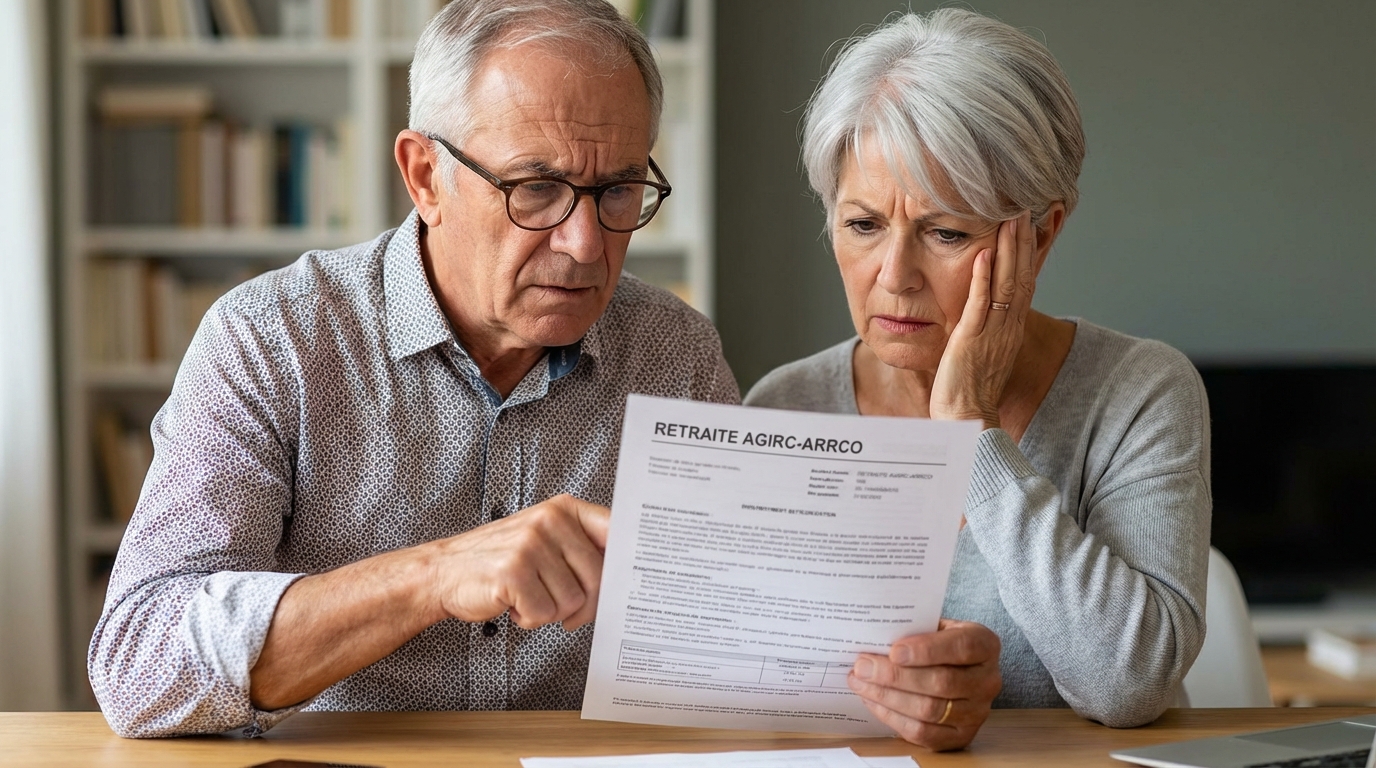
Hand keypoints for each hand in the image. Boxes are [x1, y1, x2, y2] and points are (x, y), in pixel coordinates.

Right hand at [426, 494, 609, 630]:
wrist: (443, 572)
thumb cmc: (496, 560)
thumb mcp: (542, 539)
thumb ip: (580, 548)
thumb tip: (622, 575)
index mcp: (562, 510)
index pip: (614, 529)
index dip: (626, 560)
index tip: (629, 580)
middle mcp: (548, 521)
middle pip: (598, 578)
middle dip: (582, 604)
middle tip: (558, 605)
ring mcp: (530, 545)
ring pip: (572, 601)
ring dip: (549, 611)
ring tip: (526, 595)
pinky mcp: (513, 572)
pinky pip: (544, 614)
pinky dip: (528, 619)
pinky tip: (512, 603)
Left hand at [847, 619, 1001, 749]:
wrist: (954, 668)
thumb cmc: (937, 642)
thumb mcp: (933, 625)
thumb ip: (913, 629)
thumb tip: (874, 636)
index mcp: (985, 645)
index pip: (962, 647)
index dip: (927, 650)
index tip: (894, 650)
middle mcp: (988, 680)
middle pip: (942, 682)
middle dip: (896, 676)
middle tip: (863, 667)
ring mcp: (977, 711)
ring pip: (929, 710)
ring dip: (888, 697)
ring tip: (860, 682)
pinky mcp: (960, 736)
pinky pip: (922, 732)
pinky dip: (892, 717)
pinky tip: (873, 700)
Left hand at [929, 211, 1036, 428]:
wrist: (968, 420)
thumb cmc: (968, 392)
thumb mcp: (981, 353)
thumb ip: (982, 330)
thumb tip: (978, 314)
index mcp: (1010, 330)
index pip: (1023, 283)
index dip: (1026, 253)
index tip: (1026, 225)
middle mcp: (1007, 327)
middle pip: (1021, 276)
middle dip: (1022, 241)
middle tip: (1023, 208)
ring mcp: (992, 332)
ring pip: (1006, 283)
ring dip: (1008, 249)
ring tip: (1010, 218)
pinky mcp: (972, 339)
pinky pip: (981, 303)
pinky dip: (983, 277)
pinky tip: (984, 252)